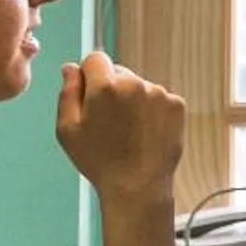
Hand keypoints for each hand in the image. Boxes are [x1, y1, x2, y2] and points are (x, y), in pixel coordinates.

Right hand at [54, 53, 186, 201]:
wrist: (138, 186)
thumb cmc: (98, 160)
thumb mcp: (68, 130)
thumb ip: (68, 93)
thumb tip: (70, 67)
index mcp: (105, 86)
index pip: (95, 59)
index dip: (89, 75)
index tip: (90, 96)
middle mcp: (135, 82)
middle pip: (118, 72)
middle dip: (111, 89)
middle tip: (109, 122)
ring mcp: (159, 93)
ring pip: (139, 86)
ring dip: (133, 101)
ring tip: (128, 133)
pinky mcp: (177, 104)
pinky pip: (158, 99)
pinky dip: (152, 111)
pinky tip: (145, 134)